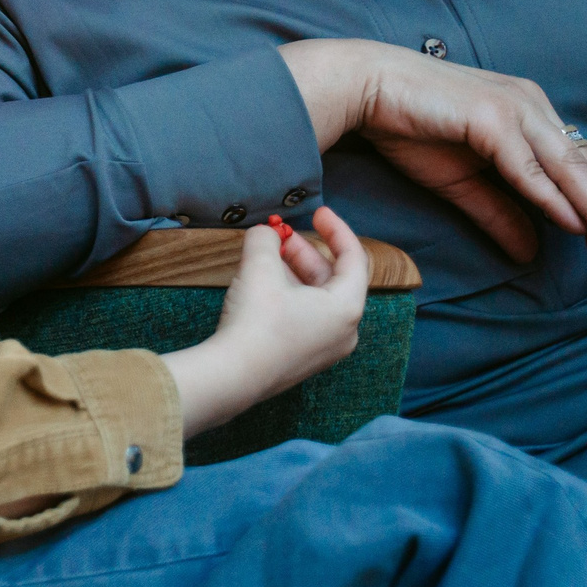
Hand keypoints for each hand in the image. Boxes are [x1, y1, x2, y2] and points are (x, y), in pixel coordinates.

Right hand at [162, 207, 369, 436]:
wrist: (233, 375)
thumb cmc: (255, 322)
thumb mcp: (259, 267)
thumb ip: (266, 239)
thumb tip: (265, 234)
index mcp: (346, 307)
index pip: (353, 258)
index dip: (336, 229)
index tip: (318, 211)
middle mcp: (344, 330)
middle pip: (332, 278)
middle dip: (305, 251)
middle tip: (280, 234)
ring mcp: (324, 347)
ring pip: (317, 298)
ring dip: (294, 272)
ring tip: (265, 257)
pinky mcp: (303, 358)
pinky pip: (306, 316)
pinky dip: (290, 294)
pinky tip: (262, 286)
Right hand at [282, 38, 586, 275]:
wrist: (362, 87)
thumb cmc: (405, 124)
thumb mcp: (460, 181)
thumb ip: (498, 211)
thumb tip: (530, 252)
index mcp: (529, 112)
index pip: (580, 163)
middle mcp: (532, 105)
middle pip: (586, 166)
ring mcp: (515, 108)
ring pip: (569, 168)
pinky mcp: (492, 117)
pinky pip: (531, 167)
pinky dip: (554, 197)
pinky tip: (572, 225)